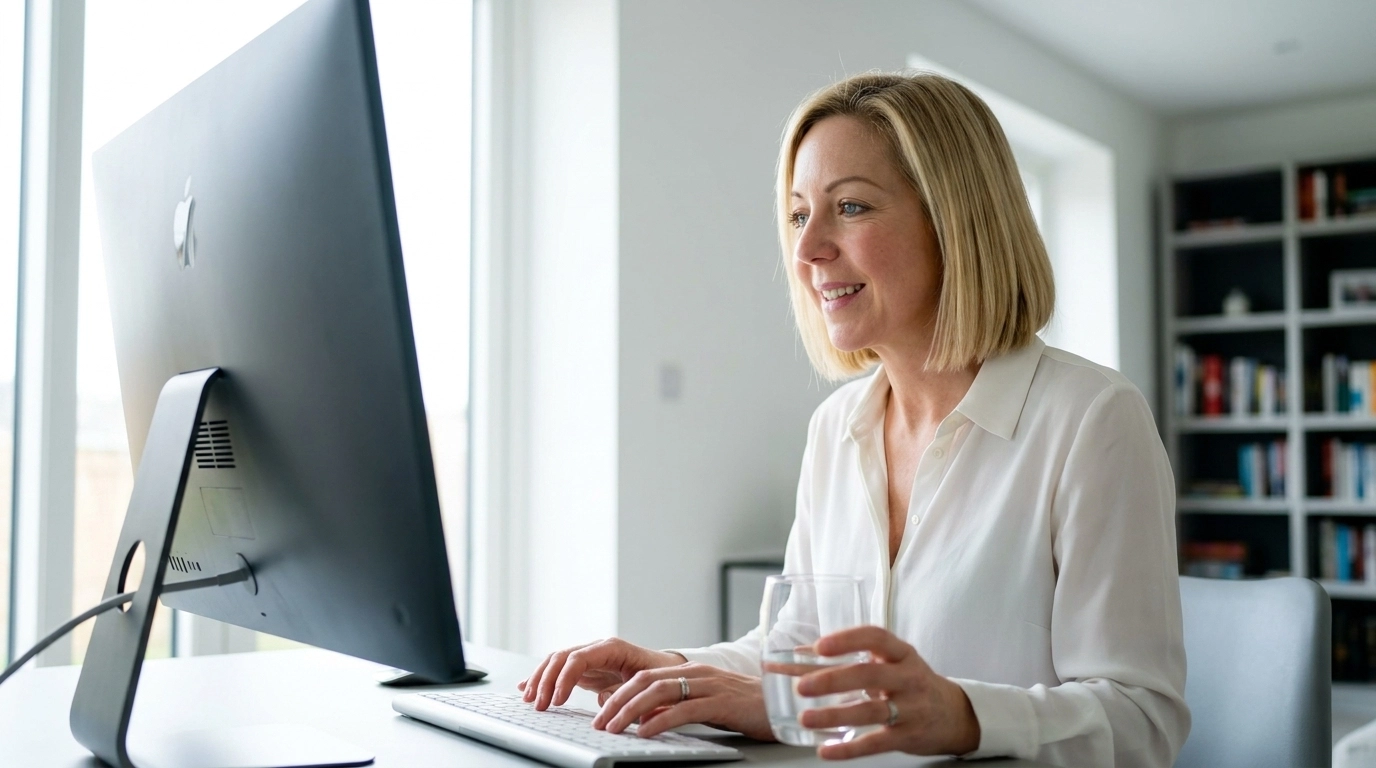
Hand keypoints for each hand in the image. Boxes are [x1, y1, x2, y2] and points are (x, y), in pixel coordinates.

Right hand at [518, 637, 684, 710]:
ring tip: (529, 699)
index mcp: (612, 648)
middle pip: (561, 657)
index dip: (564, 678)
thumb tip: (605, 700)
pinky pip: (559, 670)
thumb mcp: (646, 684)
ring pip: (556, 662)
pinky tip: (527, 686)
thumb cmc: (658, 674)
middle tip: (539, 705)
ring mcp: (589, 657)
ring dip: (540, 679)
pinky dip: (542, 678)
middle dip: (546, 680)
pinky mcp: (585, 669)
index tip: (558, 700)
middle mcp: (597, 648)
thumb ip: (626, 690)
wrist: (665, 669)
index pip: (578, 658)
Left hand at [591, 661, 773, 740]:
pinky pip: (684, 709)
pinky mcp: (722, 702)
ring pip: (660, 692)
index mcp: (691, 671)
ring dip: (631, 710)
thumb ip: (677, 708)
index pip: (644, 677)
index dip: (618, 694)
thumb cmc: (746, 707)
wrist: (785, 705)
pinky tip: (645, 731)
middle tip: (599, 722)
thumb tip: (645, 719)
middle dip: (617, 702)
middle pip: (645, 682)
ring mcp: (710, 685)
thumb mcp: (705, 705)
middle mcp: (697, 673)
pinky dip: (660, 720)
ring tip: (614, 727)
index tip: (600, 713)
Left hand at [793, 626, 978, 759]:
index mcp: (901, 654)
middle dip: (833, 680)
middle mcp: (908, 677)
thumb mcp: (890, 663)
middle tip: (802, 687)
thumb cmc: (911, 683)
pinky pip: (876, 743)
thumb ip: (848, 658)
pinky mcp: (908, 736)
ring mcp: (911, 708)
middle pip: (869, 675)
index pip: (876, 637)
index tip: (820, 646)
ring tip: (805, 717)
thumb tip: (798, 653)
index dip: (847, 640)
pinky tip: (826, 750)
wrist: (954, 715)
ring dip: (835, 715)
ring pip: (871, 711)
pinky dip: (849, 749)